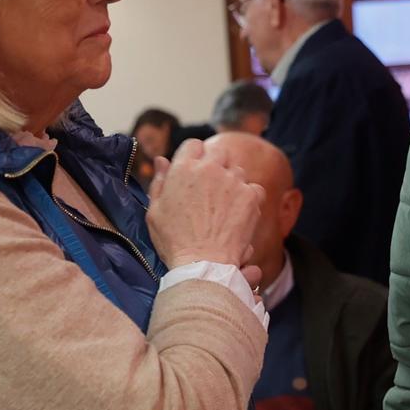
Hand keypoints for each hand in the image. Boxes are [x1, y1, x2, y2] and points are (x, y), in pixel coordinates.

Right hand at [146, 137, 264, 270]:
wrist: (203, 264)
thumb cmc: (174, 241)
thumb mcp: (155, 210)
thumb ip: (159, 181)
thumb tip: (162, 160)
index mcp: (184, 168)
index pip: (193, 145)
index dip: (193, 158)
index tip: (194, 173)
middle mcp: (210, 168)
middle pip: (218, 153)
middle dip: (215, 166)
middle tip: (211, 190)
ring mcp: (233, 181)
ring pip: (237, 171)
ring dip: (232, 183)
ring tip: (223, 207)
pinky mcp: (251, 196)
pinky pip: (254, 189)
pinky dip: (249, 198)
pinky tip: (238, 214)